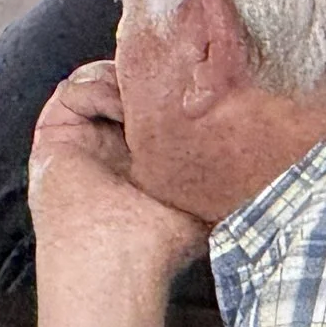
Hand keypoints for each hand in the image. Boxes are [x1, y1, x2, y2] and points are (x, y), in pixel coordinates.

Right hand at [27, 61, 209, 326]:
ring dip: (122, 77)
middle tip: (172, 64)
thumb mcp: (204, 189)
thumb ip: (222, 160)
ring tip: (143, 93)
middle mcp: (113, 146)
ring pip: (101, 82)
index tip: (199, 69)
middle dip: (148, 69)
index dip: (176, 83)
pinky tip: (117, 105)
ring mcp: (83, 140)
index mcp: (147, 158)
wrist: (117, 262)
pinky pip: (71, 92)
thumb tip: (271, 134)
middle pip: (129, 85)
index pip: (159, 103)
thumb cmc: (163, 240)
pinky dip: (93, 86)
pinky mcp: (54, 137)